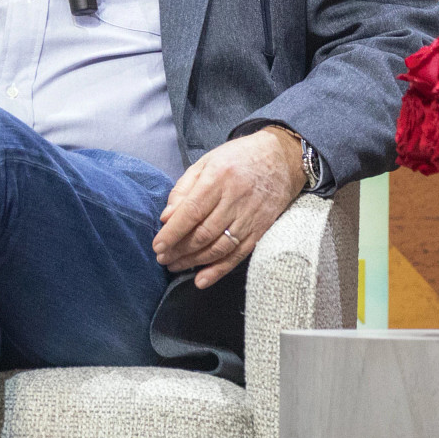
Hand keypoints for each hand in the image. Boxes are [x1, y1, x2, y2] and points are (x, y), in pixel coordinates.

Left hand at [153, 128, 304, 288]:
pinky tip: (202, 279)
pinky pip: (239, 254)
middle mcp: (235, 200)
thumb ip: (183, 189)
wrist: (281, 158)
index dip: (172, 233)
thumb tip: (166, 217)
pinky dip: (220, 269)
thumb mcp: (205, 163)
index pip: (191, 212)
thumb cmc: (237, 158)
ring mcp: (251, 216)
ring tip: (176, 266)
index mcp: (218, 179)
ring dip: (195, 261)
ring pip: (220, 247)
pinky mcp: (262, 229)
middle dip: (179, 250)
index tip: (157, 246)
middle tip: (162, 259)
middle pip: (204, 233)